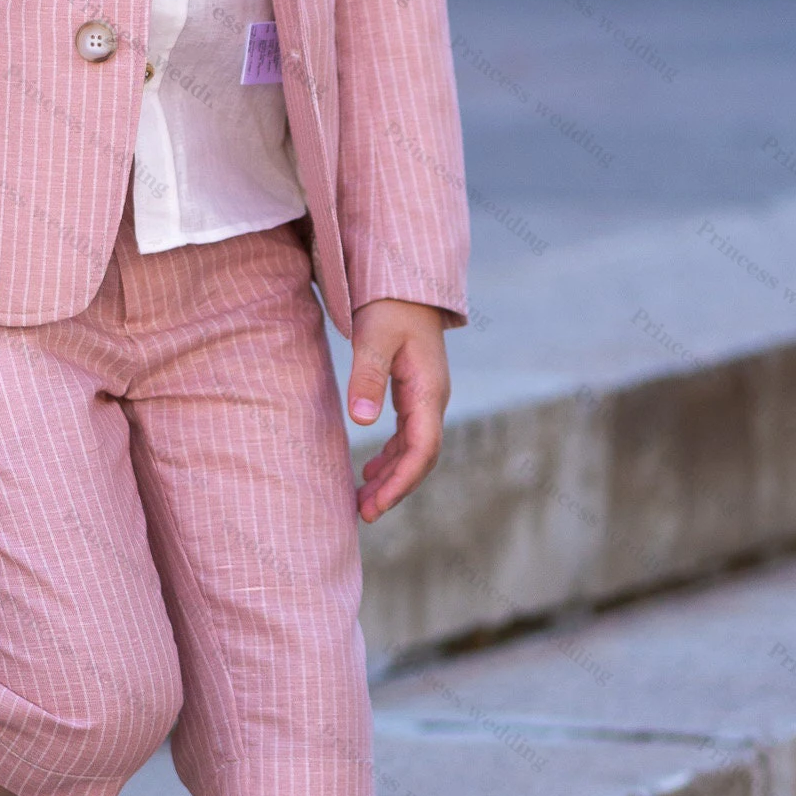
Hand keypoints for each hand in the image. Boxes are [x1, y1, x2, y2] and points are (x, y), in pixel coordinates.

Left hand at [345, 298, 450, 522]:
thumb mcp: (372, 338)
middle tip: (363, 515)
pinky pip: (408, 436)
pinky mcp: (415, 393)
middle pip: (420, 457)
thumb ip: (367, 377)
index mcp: (428, 391)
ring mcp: (426, 397)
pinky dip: (391, 459)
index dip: (401, 483)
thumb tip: (362, 422)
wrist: (404, 281)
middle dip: (395, 489)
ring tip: (362, 502)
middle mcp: (433, 399)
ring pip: (414, 450)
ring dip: (392, 478)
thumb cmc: (388, 306)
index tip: (375, 507)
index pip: (422, 450)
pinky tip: (370, 472)